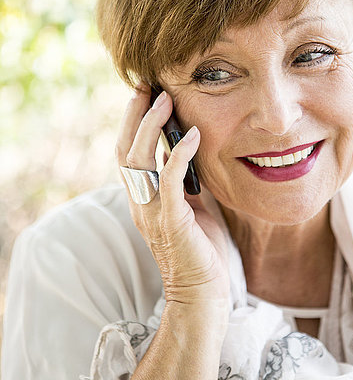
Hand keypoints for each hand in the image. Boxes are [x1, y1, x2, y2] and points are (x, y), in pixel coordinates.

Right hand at [115, 84, 230, 306]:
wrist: (202, 294)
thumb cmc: (199, 250)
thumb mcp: (189, 208)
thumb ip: (182, 182)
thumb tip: (185, 152)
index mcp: (143, 199)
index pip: (128, 153)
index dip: (133, 122)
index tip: (145, 94)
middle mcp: (140, 203)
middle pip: (124, 150)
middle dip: (134, 115)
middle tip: (146, 85)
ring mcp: (152, 213)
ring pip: (137, 161)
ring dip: (150, 126)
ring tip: (164, 98)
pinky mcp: (171, 222)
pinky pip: (169, 182)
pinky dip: (178, 155)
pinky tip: (193, 135)